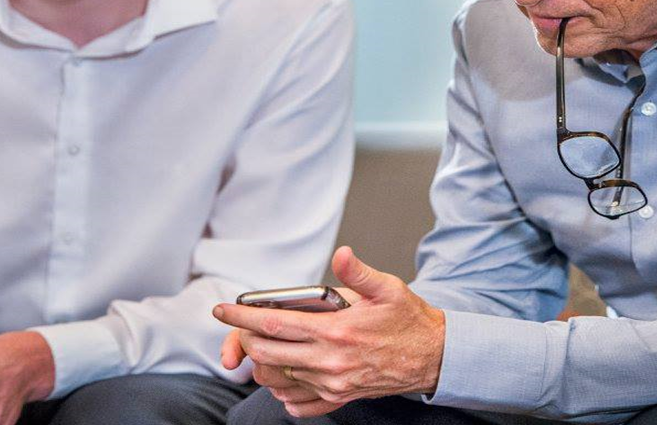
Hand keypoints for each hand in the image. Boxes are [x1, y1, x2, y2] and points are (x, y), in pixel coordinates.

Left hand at [214, 246, 445, 417]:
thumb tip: (341, 254)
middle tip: (241, 325)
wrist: (434, 357)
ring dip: (263, 362)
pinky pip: (300, 403)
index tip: (223, 310)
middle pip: (268, 352)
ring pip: (279, 377)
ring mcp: (334, 383)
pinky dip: (284, 392)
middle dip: (247, 338)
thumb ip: (358, 272)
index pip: (275, 323)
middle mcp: (330, 361)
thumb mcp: (388, 287)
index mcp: (336, 331)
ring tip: (263, 346)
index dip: (243, 316)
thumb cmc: (410, 320)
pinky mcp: (340, 397)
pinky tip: (285, 375)